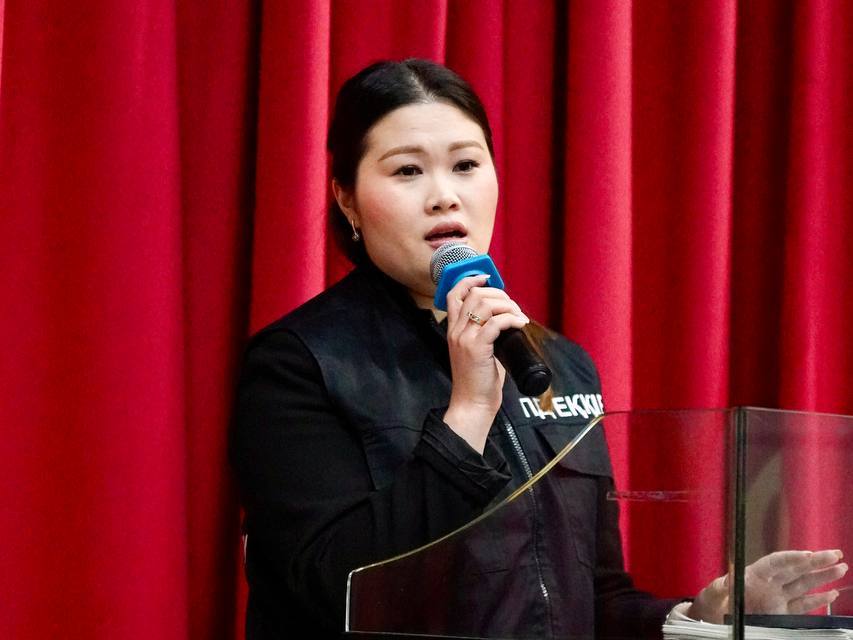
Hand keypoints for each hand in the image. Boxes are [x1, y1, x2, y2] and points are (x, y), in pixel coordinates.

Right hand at [441, 274, 528, 452]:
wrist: (471, 404)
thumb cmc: (478, 381)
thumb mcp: (478, 352)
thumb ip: (486, 335)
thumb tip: (508, 321)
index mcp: (453, 330)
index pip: (453, 294)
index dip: (469, 280)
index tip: (486, 278)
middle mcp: (455, 331)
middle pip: (474, 295)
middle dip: (499, 295)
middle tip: (514, 307)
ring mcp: (464, 339)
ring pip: (484, 304)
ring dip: (507, 305)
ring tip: (519, 316)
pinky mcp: (476, 348)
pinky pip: (496, 323)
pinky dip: (512, 319)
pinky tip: (521, 324)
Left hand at [687, 549, 847, 622]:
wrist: (714, 616)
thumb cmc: (712, 601)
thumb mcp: (712, 594)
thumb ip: (720, 588)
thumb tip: (724, 581)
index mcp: (753, 574)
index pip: (777, 562)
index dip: (792, 558)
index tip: (808, 555)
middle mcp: (769, 583)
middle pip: (795, 569)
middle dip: (815, 562)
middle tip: (835, 554)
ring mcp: (777, 597)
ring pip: (804, 585)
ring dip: (822, 577)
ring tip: (841, 568)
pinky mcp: (781, 612)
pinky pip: (802, 605)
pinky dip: (818, 600)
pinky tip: (832, 593)